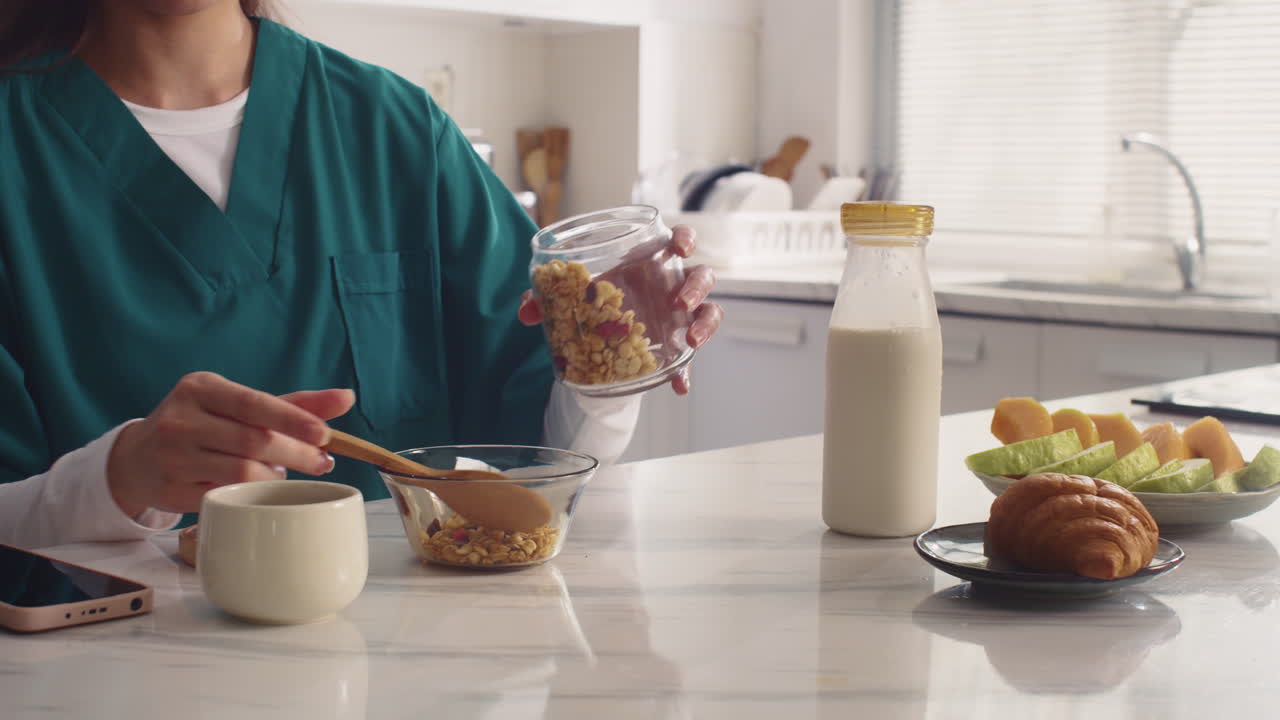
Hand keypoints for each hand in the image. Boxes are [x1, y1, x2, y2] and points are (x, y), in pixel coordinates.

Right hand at [106, 372, 355, 515]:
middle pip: (252, 440)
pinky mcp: (171, 489)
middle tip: (321, 462)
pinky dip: (249, 494)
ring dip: (273, 476)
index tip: (325, 435)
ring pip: (241, 472)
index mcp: (200, 388)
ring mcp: (172, 456)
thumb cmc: (202, 425)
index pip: (254, 403)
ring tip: (282, 473)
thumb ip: (293, 403)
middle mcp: (181, 419)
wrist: (137, 458)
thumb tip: (346, 397)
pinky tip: (256, 489)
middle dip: (295, 453)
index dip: (292, 419)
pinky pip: (224, 495)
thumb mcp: (238, 405)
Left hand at [519, 225, 722, 394]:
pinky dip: (685, 372)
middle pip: (701, 276)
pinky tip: (679, 386)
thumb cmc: (592, 296)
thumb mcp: (570, 294)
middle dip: (697, 287)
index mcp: (650, 261)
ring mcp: (679, 316)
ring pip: (709, 311)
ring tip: (691, 340)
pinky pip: (689, 358)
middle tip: (682, 302)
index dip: (685, 239)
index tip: (682, 247)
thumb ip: (547, 298)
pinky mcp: (675, 345)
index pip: (678, 241)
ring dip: (705, 324)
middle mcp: (671, 285)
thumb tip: (527, 311)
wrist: (596, 330)